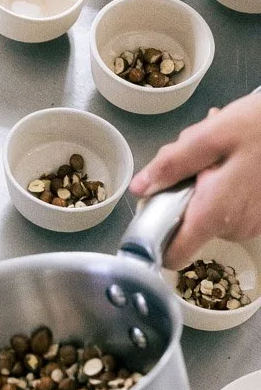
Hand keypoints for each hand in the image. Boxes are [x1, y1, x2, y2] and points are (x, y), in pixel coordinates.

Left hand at [130, 92, 260, 268]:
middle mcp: (234, 227)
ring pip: (209, 209)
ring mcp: (252, 224)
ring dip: (206, 180)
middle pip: (188, 219)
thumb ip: (172, 164)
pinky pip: (232, 205)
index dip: (155, 238)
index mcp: (213, 213)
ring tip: (222, 149)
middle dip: (184, 187)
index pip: (174, 254)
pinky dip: (226, 182)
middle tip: (199, 153)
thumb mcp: (211, 135)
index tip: (152, 211)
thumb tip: (140, 187)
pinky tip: (237, 156)